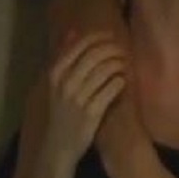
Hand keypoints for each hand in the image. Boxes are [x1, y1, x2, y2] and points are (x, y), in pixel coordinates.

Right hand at [43, 31, 127, 166]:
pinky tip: (122, 81)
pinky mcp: (93, 112)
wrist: (59, 146)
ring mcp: (79, 98)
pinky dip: (120, 81)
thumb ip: (64, 56)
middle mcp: (66, 83)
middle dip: (112, 48)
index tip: (110, 36)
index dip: (99, 37)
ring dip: (118, 63)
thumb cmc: (60, 111)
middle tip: (121, 50)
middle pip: (95, 55)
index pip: (80, 46)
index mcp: (55, 74)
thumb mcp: (56, 83)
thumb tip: (73, 32)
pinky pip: (112, 88)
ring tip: (123, 64)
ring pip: (105, 69)